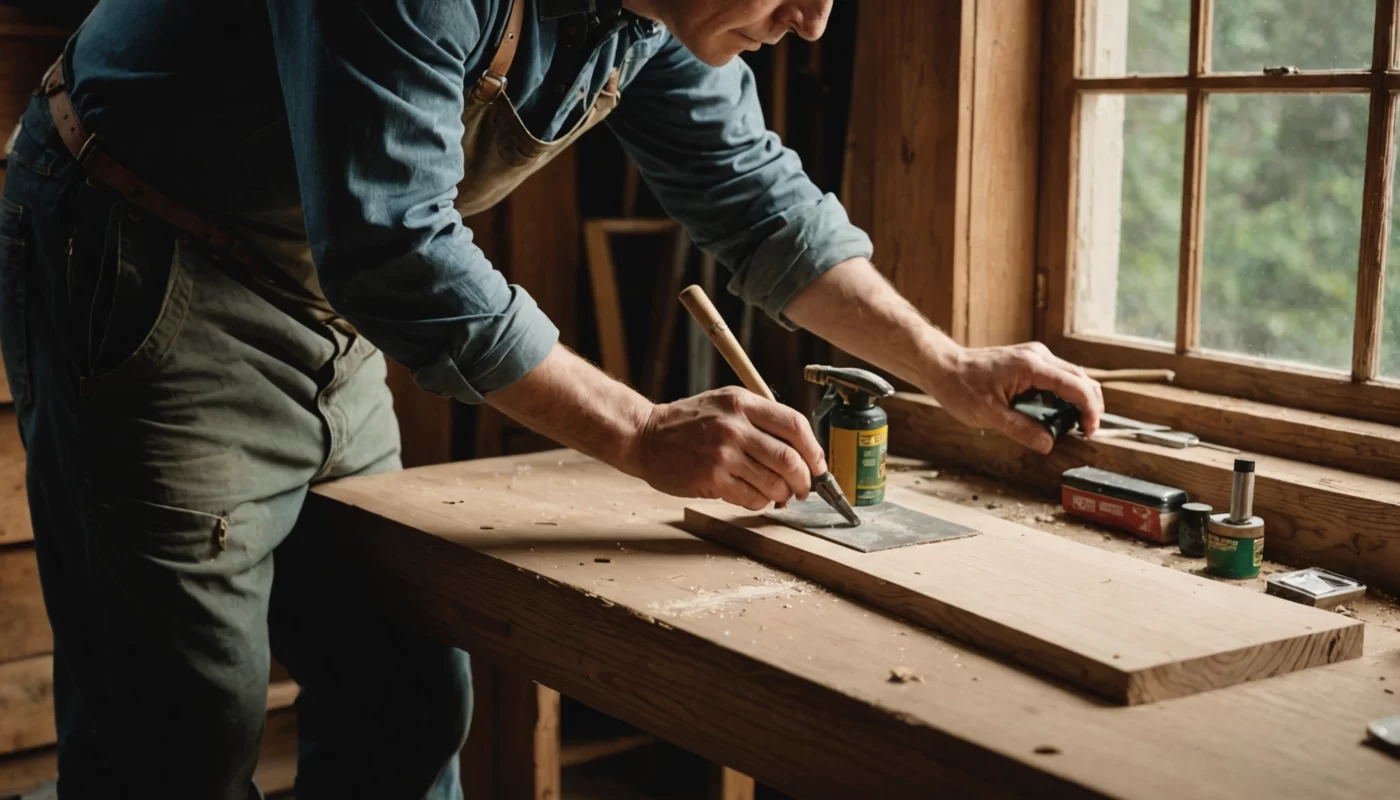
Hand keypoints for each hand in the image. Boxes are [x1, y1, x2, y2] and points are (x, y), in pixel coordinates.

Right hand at [629, 387, 828, 510]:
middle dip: (805, 480)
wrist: (645, 436)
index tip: (818, 465)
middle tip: (805, 488)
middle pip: (789, 458)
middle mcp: (735, 426)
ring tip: (780, 495)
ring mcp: (723, 453)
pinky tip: (756, 497)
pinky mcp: (712, 478)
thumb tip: (799, 450)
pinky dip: (761, 502)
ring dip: (783, 494)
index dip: (814, 449)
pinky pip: (752, 497)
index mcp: (742, 403)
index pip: (795, 424)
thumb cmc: (688, 423)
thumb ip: (759, 419)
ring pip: (774, 482)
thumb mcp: (724, 404)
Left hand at [924, 342, 1103, 454]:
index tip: (1090, 430)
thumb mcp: (988, 414)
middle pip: (1081, 378)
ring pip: (1072, 376)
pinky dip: (1064, 394)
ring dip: (1078, 399)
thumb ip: (1020, 429)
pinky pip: (1057, 376)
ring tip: (1073, 425)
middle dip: (1090, 405)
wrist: (943, 366)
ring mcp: (1034, 356)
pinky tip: (1056, 413)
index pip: (1075, 386)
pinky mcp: (1029, 361)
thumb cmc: (960, 387)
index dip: (1089, 410)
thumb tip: (1047, 444)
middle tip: (1086, 430)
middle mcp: (1037, 355)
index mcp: (1030, 366)